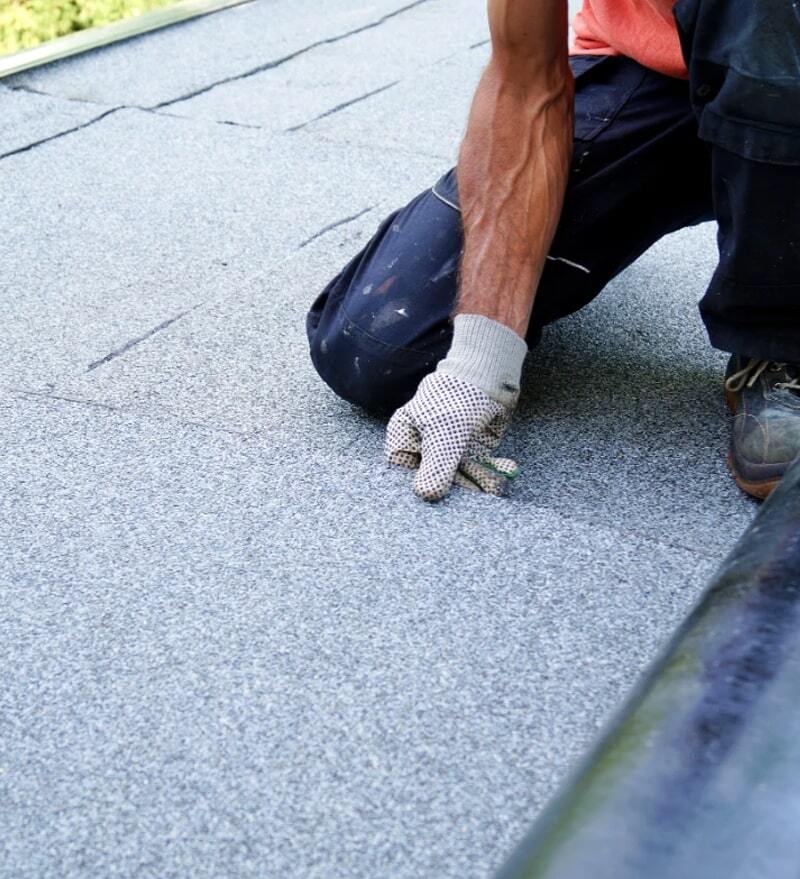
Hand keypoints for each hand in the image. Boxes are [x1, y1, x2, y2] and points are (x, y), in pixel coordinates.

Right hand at [385, 371, 518, 500]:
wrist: (489, 376)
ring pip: (459, 476)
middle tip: (476, 498)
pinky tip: (506, 469)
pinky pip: (476, 469)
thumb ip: (436, 465)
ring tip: (496, 485)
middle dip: (458, 488)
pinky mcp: (468, 451)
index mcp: (405, 438)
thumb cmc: (457, 397)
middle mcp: (423, 447)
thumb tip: (426, 495)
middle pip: (434, 478)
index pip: (405, 474)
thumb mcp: (444, 433)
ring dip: (479, 481)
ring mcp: (446, 450)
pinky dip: (490, 472)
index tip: (439, 499)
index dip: (421, 487)